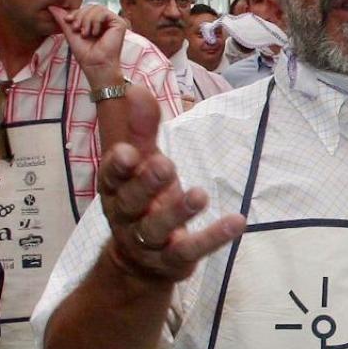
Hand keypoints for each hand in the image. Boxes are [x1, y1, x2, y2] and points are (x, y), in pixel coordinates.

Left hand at [55, 5, 131, 90]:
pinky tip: (95, 33)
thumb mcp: (70, 33)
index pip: (85, 9)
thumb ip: (63, 19)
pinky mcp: (119, 23)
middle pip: (91, 6)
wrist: (95, 65)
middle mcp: (106, 22)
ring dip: (87, 19)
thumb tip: (51, 7)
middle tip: (76, 28)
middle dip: (80, 16)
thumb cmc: (85, 54)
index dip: (76, 12)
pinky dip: (95, 21)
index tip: (68, 20)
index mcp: (96, 23)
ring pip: (97, 8)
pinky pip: (104, 12)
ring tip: (85, 33)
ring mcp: (113, 22)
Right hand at [97, 78, 244, 284]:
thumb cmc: (141, 197)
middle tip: (166, 165)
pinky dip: (213, 237)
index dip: (118, 166)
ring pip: (158, 228)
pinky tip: (236, 222)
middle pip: (132, 201)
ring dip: (178, 211)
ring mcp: (149, 242)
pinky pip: (192, 250)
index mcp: (115, 189)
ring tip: (199, 195)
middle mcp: (127, 216)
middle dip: (147, 183)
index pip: (111, 177)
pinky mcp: (174, 260)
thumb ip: (140, 128)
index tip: (129, 151)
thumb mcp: (141, 161)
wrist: (140, 261)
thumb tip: (136, 87)